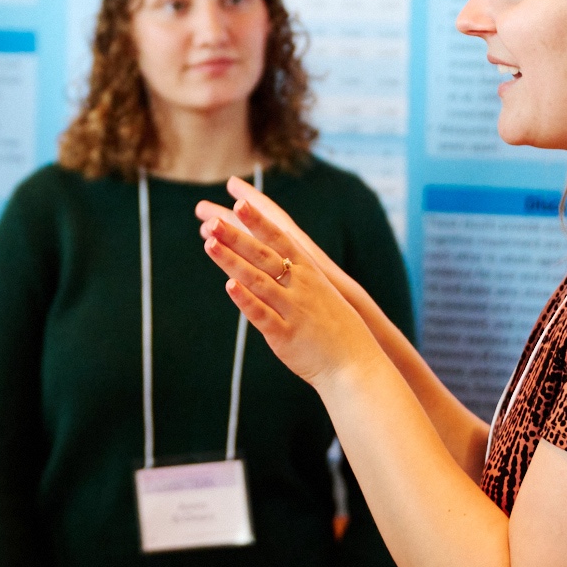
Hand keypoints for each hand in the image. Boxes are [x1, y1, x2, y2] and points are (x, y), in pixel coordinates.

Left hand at [197, 178, 390, 388]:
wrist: (357, 365)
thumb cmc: (336, 328)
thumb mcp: (321, 293)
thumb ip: (297, 277)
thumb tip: (273, 261)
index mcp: (310, 274)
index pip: (280, 240)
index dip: (259, 221)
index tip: (240, 201)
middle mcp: (301, 287)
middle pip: (264, 255)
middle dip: (237, 235)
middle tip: (212, 219)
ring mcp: (293, 310)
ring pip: (258, 280)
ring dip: (232, 261)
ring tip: (208, 243)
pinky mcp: (285, 335)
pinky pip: (262, 315)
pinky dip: (245, 300)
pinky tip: (228, 286)